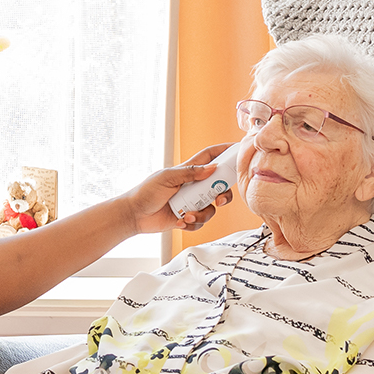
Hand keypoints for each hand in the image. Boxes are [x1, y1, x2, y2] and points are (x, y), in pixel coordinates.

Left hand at [123, 142, 238, 232]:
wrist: (134, 215)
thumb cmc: (146, 192)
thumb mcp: (167, 177)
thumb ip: (190, 172)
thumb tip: (213, 168)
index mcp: (188, 171)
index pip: (210, 157)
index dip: (224, 151)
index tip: (239, 149)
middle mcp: (192, 186)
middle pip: (218, 186)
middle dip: (223, 194)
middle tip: (218, 200)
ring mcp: (190, 202)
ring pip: (211, 208)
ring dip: (202, 214)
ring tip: (187, 215)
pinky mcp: (187, 218)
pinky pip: (200, 223)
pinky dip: (192, 224)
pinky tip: (180, 221)